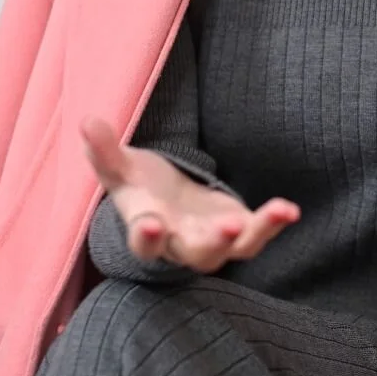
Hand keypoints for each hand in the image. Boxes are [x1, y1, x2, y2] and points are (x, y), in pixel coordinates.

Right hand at [80, 117, 299, 272]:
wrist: (167, 203)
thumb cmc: (140, 186)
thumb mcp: (120, 168)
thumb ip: (104, 150)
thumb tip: (86, 121)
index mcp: (147, 229)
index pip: (144, 242)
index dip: (147, 236)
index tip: (153, 225)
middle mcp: (182, 243)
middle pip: (197, 254)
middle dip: (213, 243)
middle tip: (228, 229)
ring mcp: (213, 240)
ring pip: (236, 249)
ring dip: (256, 233)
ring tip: (279, 211)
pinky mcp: (238, 230)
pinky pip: (257, 233)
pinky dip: (273, 222)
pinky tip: (290, 209)